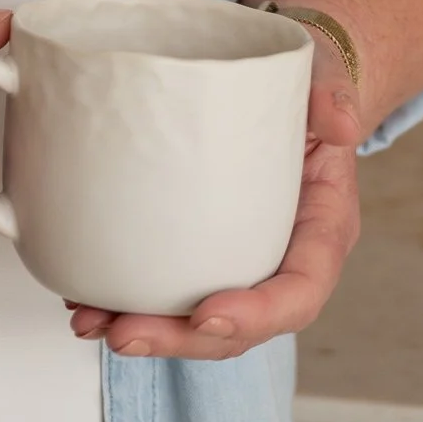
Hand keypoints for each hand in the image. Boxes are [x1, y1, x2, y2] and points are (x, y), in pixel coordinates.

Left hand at [65, 35, 361, 359]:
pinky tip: (83, 293)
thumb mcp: (322, 81)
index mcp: (320, 232)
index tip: (205, 317)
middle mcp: (278, 259)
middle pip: (236, 327)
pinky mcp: (197, 248)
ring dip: (142, 328)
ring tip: (90, 322)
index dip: (255, 316)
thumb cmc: (303, 87)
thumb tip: (338, 122)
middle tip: (124, 333)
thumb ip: (332, 96)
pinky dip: (124, 296)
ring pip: (194, 320)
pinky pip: (166, 287)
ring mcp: (235, 261)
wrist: (281, 85)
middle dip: (179, 340)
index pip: (297, 293)